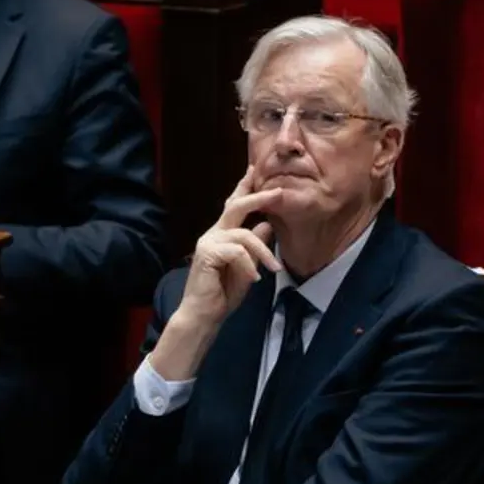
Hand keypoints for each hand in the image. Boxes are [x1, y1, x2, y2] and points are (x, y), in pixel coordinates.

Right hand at [175, 166, 283, 325]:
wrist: (203, 315)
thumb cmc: (223, 293)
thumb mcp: (248, 266)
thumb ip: (255, 247)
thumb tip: (267, 225)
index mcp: (222, 234)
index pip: (234, 205)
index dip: (244, 186)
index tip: (254, 169)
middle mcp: (213, 233)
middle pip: (236, 206)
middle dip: (259, 197)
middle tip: (280, 192)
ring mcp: (208, 242)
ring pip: (243, 234)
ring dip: (263, 251)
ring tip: (275, 268)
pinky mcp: (207, 254)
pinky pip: (236, 252)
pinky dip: (249, 265)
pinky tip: (255, 279)